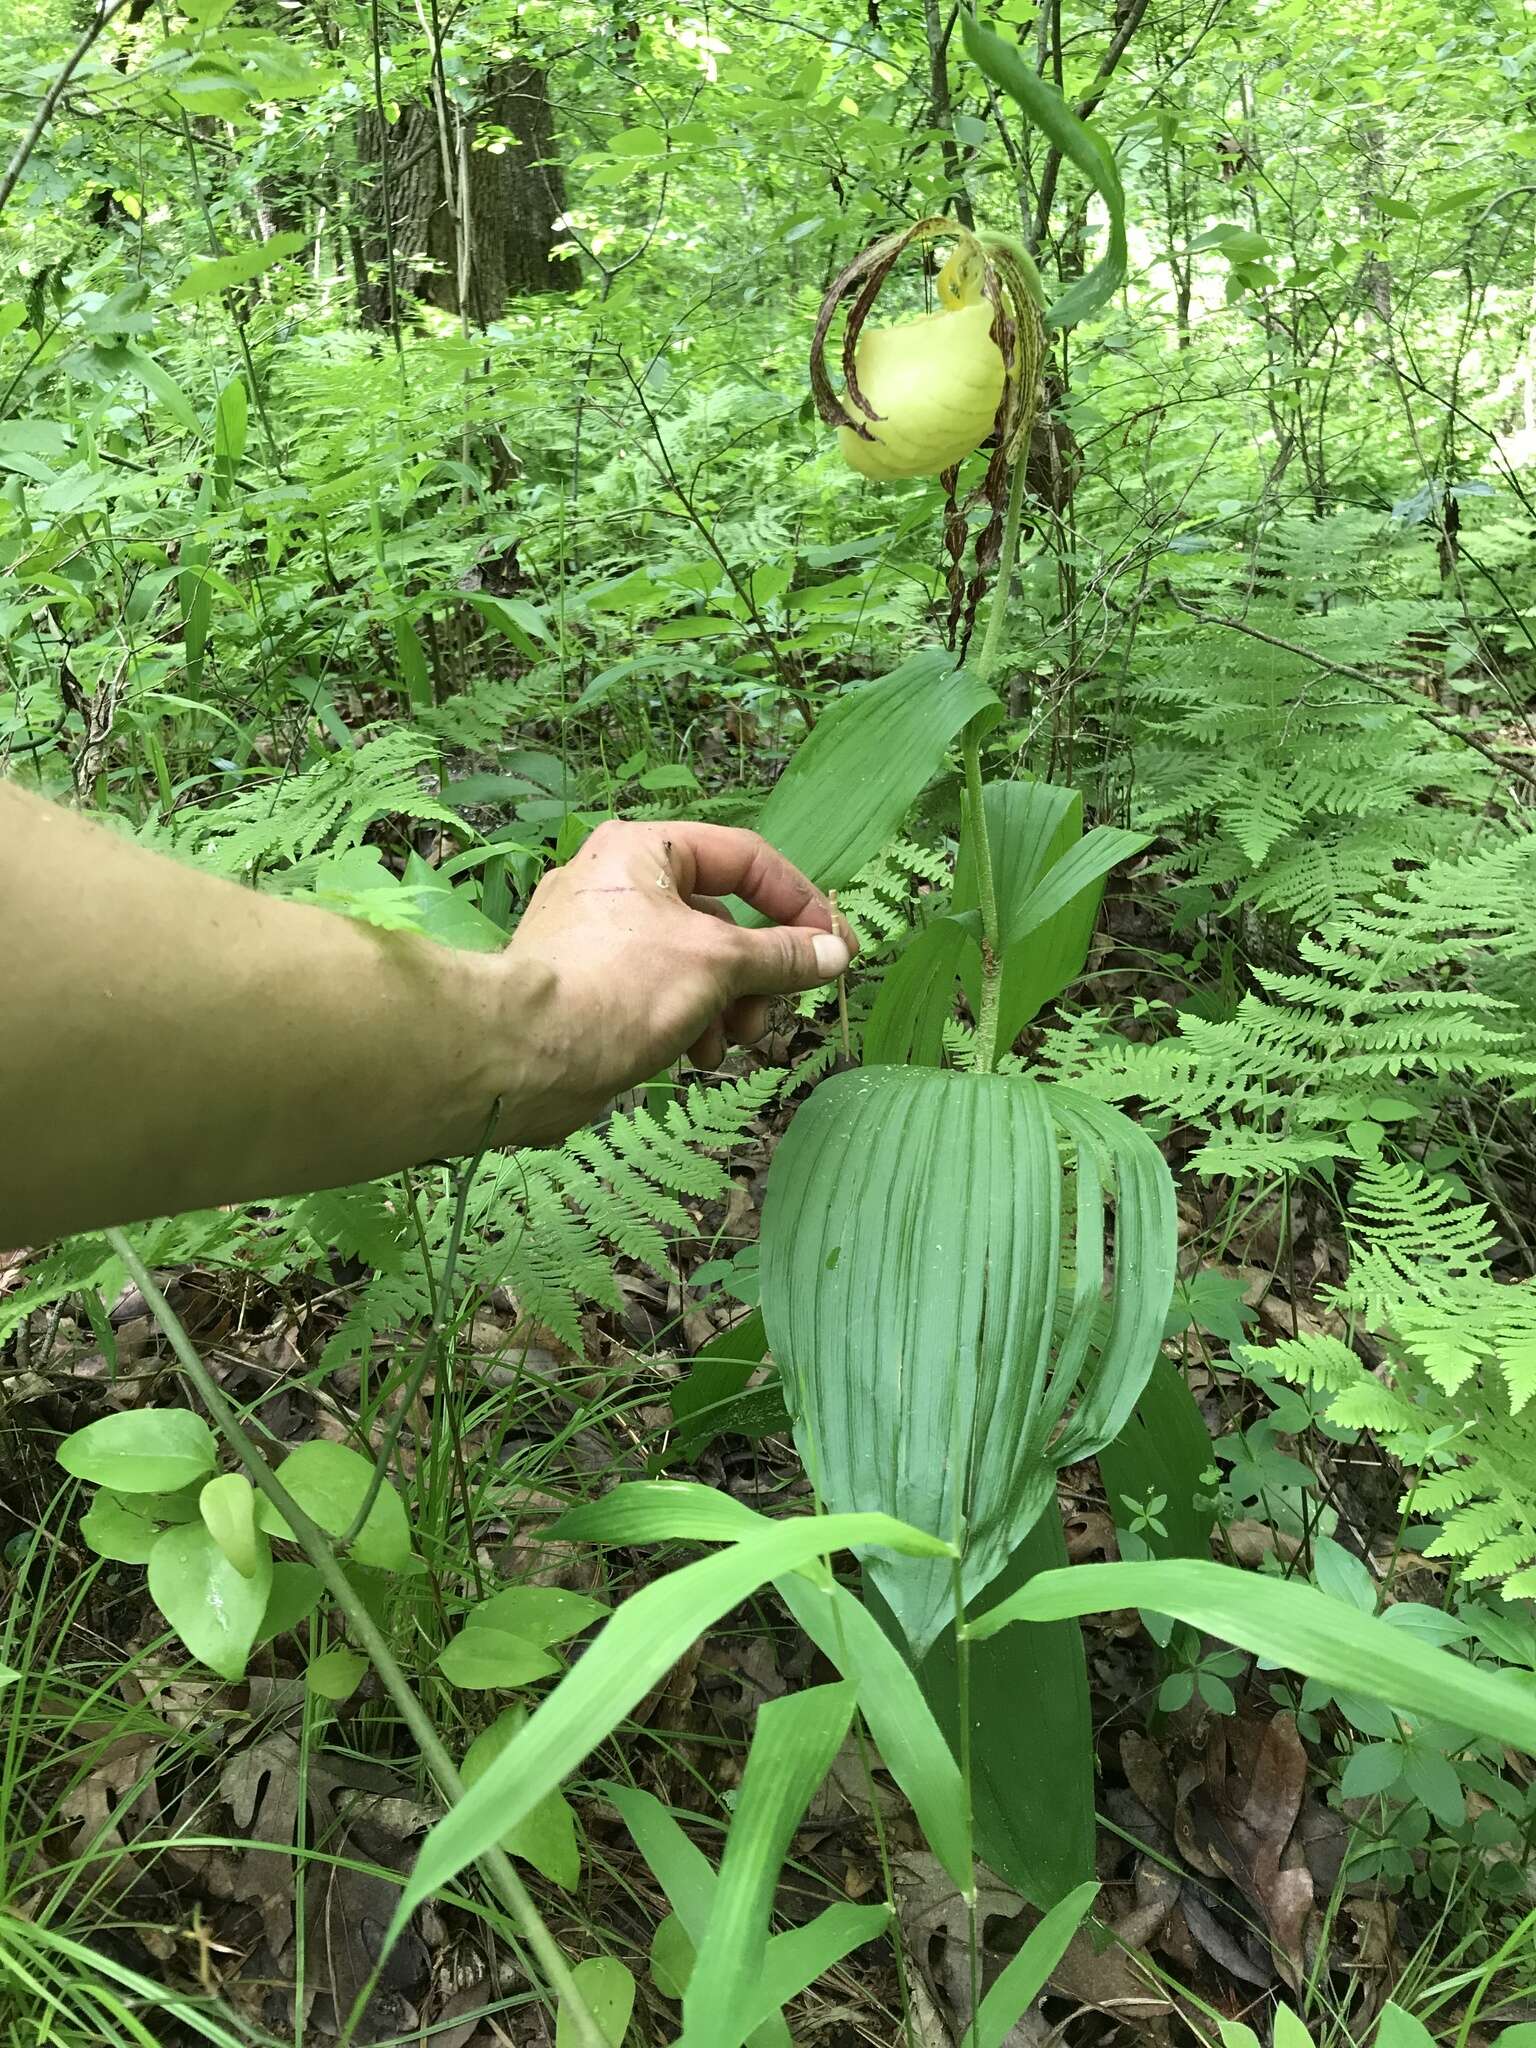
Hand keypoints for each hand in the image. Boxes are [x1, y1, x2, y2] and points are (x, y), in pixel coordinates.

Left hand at [493, 820, 855, 1143]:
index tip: (837, 949)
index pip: (746, 858)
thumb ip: (782, 955)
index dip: (800, 902)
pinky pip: (660, 993)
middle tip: (773, 1012)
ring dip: (726, 1005)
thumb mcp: (718, 964)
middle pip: (722, 918)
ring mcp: (599, 936)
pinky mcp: (588, 986)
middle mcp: (618, 881)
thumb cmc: (619, 988)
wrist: (520, 1056)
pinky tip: (693, 1057)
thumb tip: (835, 952)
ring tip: (729, 1044)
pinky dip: (688, 1022)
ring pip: (694, 962)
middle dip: (756, 973)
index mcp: (644, 848)